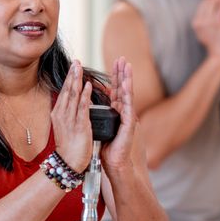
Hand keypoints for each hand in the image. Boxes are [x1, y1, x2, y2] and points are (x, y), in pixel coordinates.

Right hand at [49, 60, 94, 171]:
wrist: (68, 163)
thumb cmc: (69, 147)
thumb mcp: (66, 127)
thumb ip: (69, 114)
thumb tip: (75, 103)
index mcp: (58, 114)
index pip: (64, 92)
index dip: (69, 78)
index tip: (73, 66)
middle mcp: (62, 114)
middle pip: (67, 90)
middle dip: (72, 75)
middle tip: (76, 61)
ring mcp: (70, 119)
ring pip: (73, 96)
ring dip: (77, 80)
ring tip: (80, 67)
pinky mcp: (79, 126)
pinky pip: (82, 107)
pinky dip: (85, 95)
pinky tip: (88, 85)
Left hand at [100, 57, 139, 172]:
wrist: (113, 161)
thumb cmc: (106, 147)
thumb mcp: (99, 126)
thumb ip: (98, 114)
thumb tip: (90, 103)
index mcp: (115, 111)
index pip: (116, 90)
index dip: (115, 76)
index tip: (115, 63)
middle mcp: (123, 112)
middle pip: (123, 88)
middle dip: (123, 73)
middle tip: (122, 58)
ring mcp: (128, 117)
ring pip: (128, 94)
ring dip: (127, 79)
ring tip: (127, 66)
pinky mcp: (129, 124)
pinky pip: (128, 106)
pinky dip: (127, 95)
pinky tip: (126, 84)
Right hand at [192, 0, 219, 61]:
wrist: (219, 57)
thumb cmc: (216, 49)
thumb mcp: (205, 36)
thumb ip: (206, 28)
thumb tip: (210, 21)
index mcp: (195, 23)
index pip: (202, 5)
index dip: (212, 0)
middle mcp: (199, 21)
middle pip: (207, 1)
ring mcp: (207, 21)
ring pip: (214, 0)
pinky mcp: (217, 22)